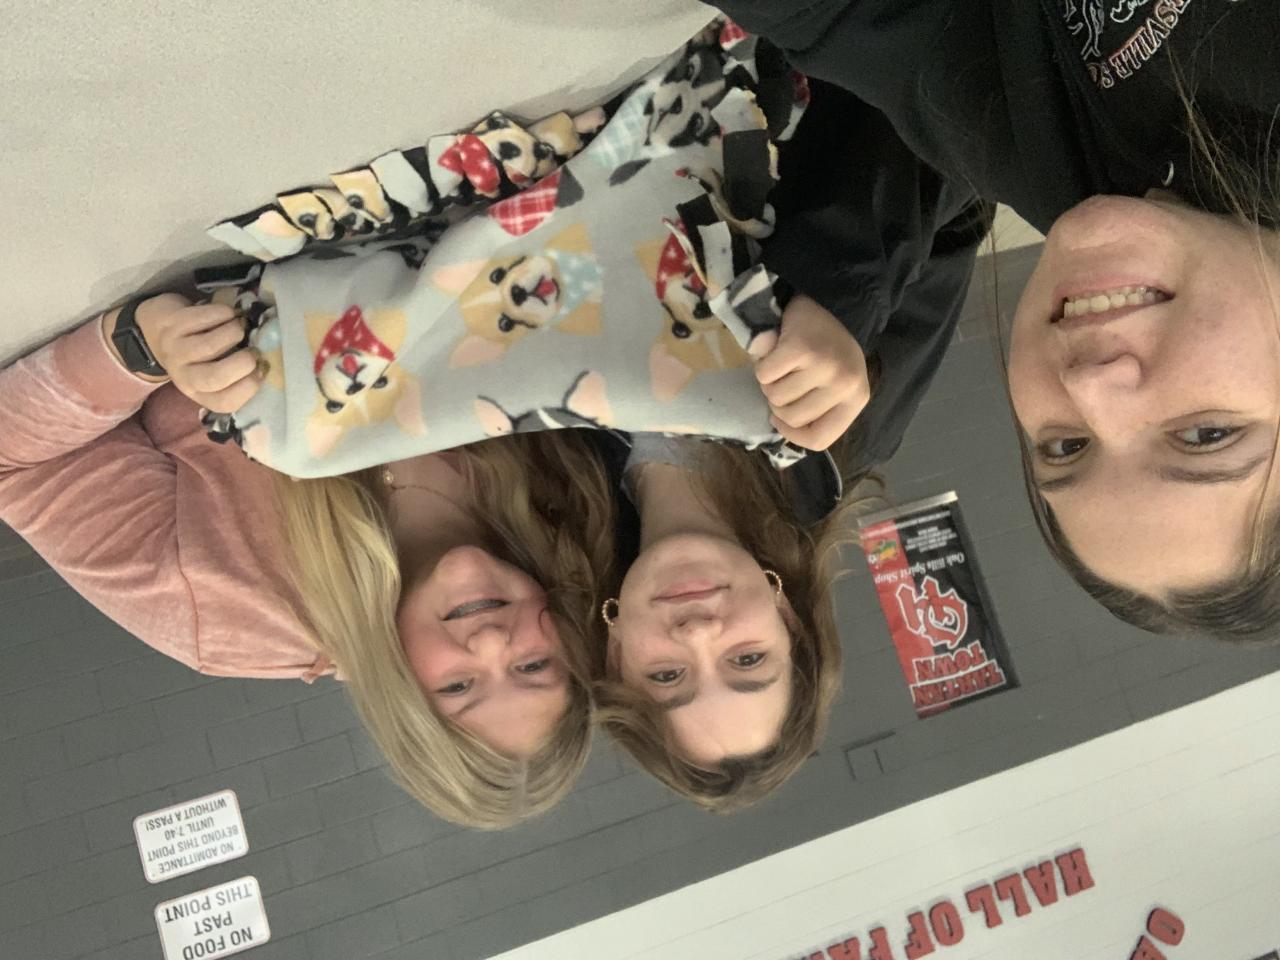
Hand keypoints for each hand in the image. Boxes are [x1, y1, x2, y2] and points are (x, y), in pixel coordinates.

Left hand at [107, 294, 261, 412]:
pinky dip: (223, 314)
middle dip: (242, 363)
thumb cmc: (197, 351)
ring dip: (234, 333)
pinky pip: (202, 319)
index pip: (225, 402)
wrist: (155, 329)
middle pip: (214, 378)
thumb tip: (267, 363)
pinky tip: (229, 313)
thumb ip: (236, 374)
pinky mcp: (171, 325)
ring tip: (241, 327)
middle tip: (253, 350)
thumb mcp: (212, 369)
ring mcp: (175, 350)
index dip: (248, 388)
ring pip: (208, 346)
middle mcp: (184, 376)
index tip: (262, 369)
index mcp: (199, 392)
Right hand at [753, 293, 870, 450]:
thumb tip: (783, 430)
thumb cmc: (828, 350)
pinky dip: (762, 364)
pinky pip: (765, 375)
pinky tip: (775, 350)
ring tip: (783, 364)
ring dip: (770, 382)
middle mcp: (844, 385)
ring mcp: (823, 366)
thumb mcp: (835, 385)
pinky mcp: (800, 349)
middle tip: (785, 380)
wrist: (827, 302)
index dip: (793, 435)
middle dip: (778, 402)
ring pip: (775, 397)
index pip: (819, 440)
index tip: (781, 420)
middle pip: (791, 418)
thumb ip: (818, 411)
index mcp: (856, 399)